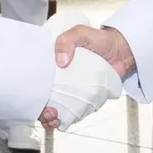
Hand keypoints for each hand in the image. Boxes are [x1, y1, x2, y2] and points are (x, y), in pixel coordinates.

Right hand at [41, 12, 123, 129]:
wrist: (121, 51)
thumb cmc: (100, 39)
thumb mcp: (80, 32)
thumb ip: (67, 41)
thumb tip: (61, 61)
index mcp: (51, 63)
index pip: (35, 79)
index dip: (31, 90)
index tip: (37, 98)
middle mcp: (57, 78)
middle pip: (41, 98)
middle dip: (40, 110)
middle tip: (49, 112)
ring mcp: (69, 90)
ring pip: (53, 108)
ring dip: (49, 118)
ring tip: (55, 118)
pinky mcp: (81, 99)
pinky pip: (70, 112)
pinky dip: (64, 119)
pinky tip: (64, 119)